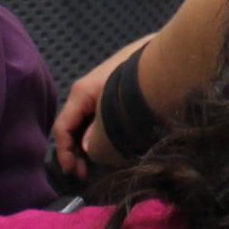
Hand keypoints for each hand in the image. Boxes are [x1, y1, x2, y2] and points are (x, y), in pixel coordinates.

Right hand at [51, 43, 142, 179]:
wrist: (166, 55)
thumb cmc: (138, 80)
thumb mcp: (114, 111)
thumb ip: (98, 133)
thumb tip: (88, 149)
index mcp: (81, 93)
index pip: (62, 128)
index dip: (64, 153)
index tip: (74, 171)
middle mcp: (86, 92)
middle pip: (72, 126)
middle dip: (76, 152)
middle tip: (84, 173)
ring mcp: (100, 92)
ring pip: (86, 122)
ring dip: (88, 144)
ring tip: (97, 164)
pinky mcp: (114, 93)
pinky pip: (99, 117)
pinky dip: (99, 133)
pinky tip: (110, 146)